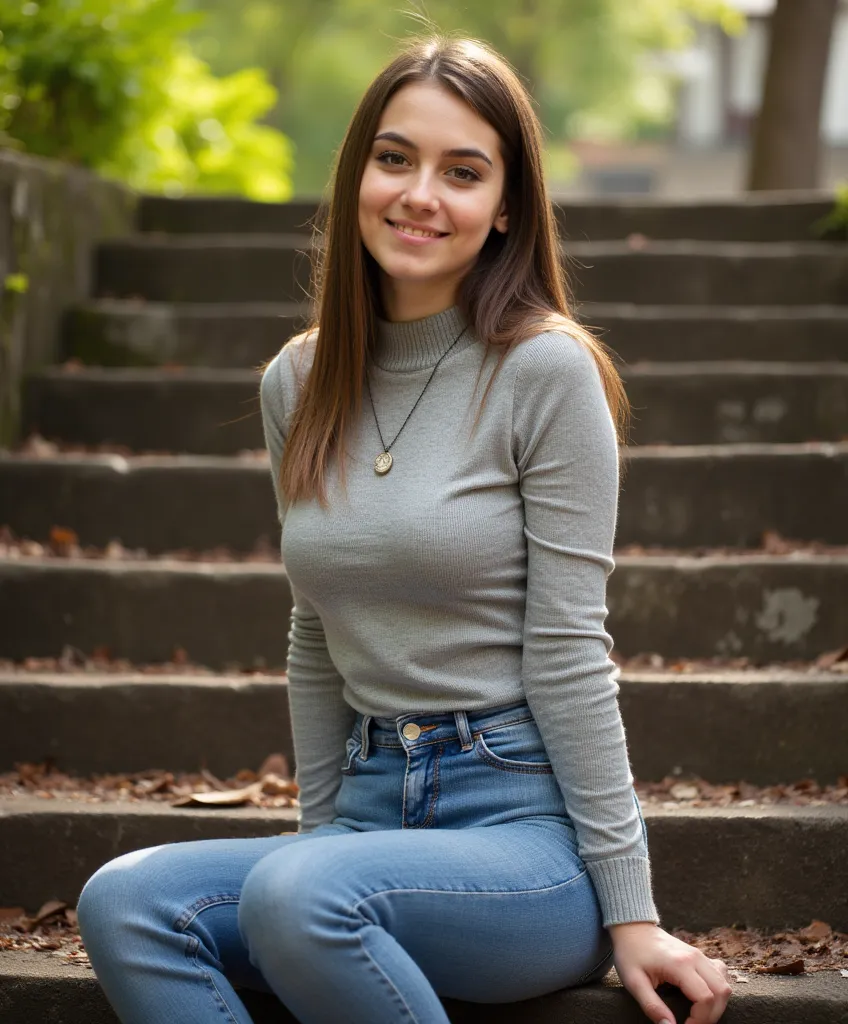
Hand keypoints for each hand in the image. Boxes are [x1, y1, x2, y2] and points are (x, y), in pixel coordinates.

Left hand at [609, 922, 732, 1023]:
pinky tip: (704, 997)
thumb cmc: (631, 953)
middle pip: (721, 992)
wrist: (633, 928)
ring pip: (724, 984)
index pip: (705, 998)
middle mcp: (695, 957)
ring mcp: (699, 954)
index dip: (700, 1020)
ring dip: (717, 1004)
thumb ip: (652, 1006)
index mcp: (680, 964)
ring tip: (698, 1015)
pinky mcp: (700, 955)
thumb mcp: (634, 982)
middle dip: (711, 1015)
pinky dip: (718, 990)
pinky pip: (720, 974)